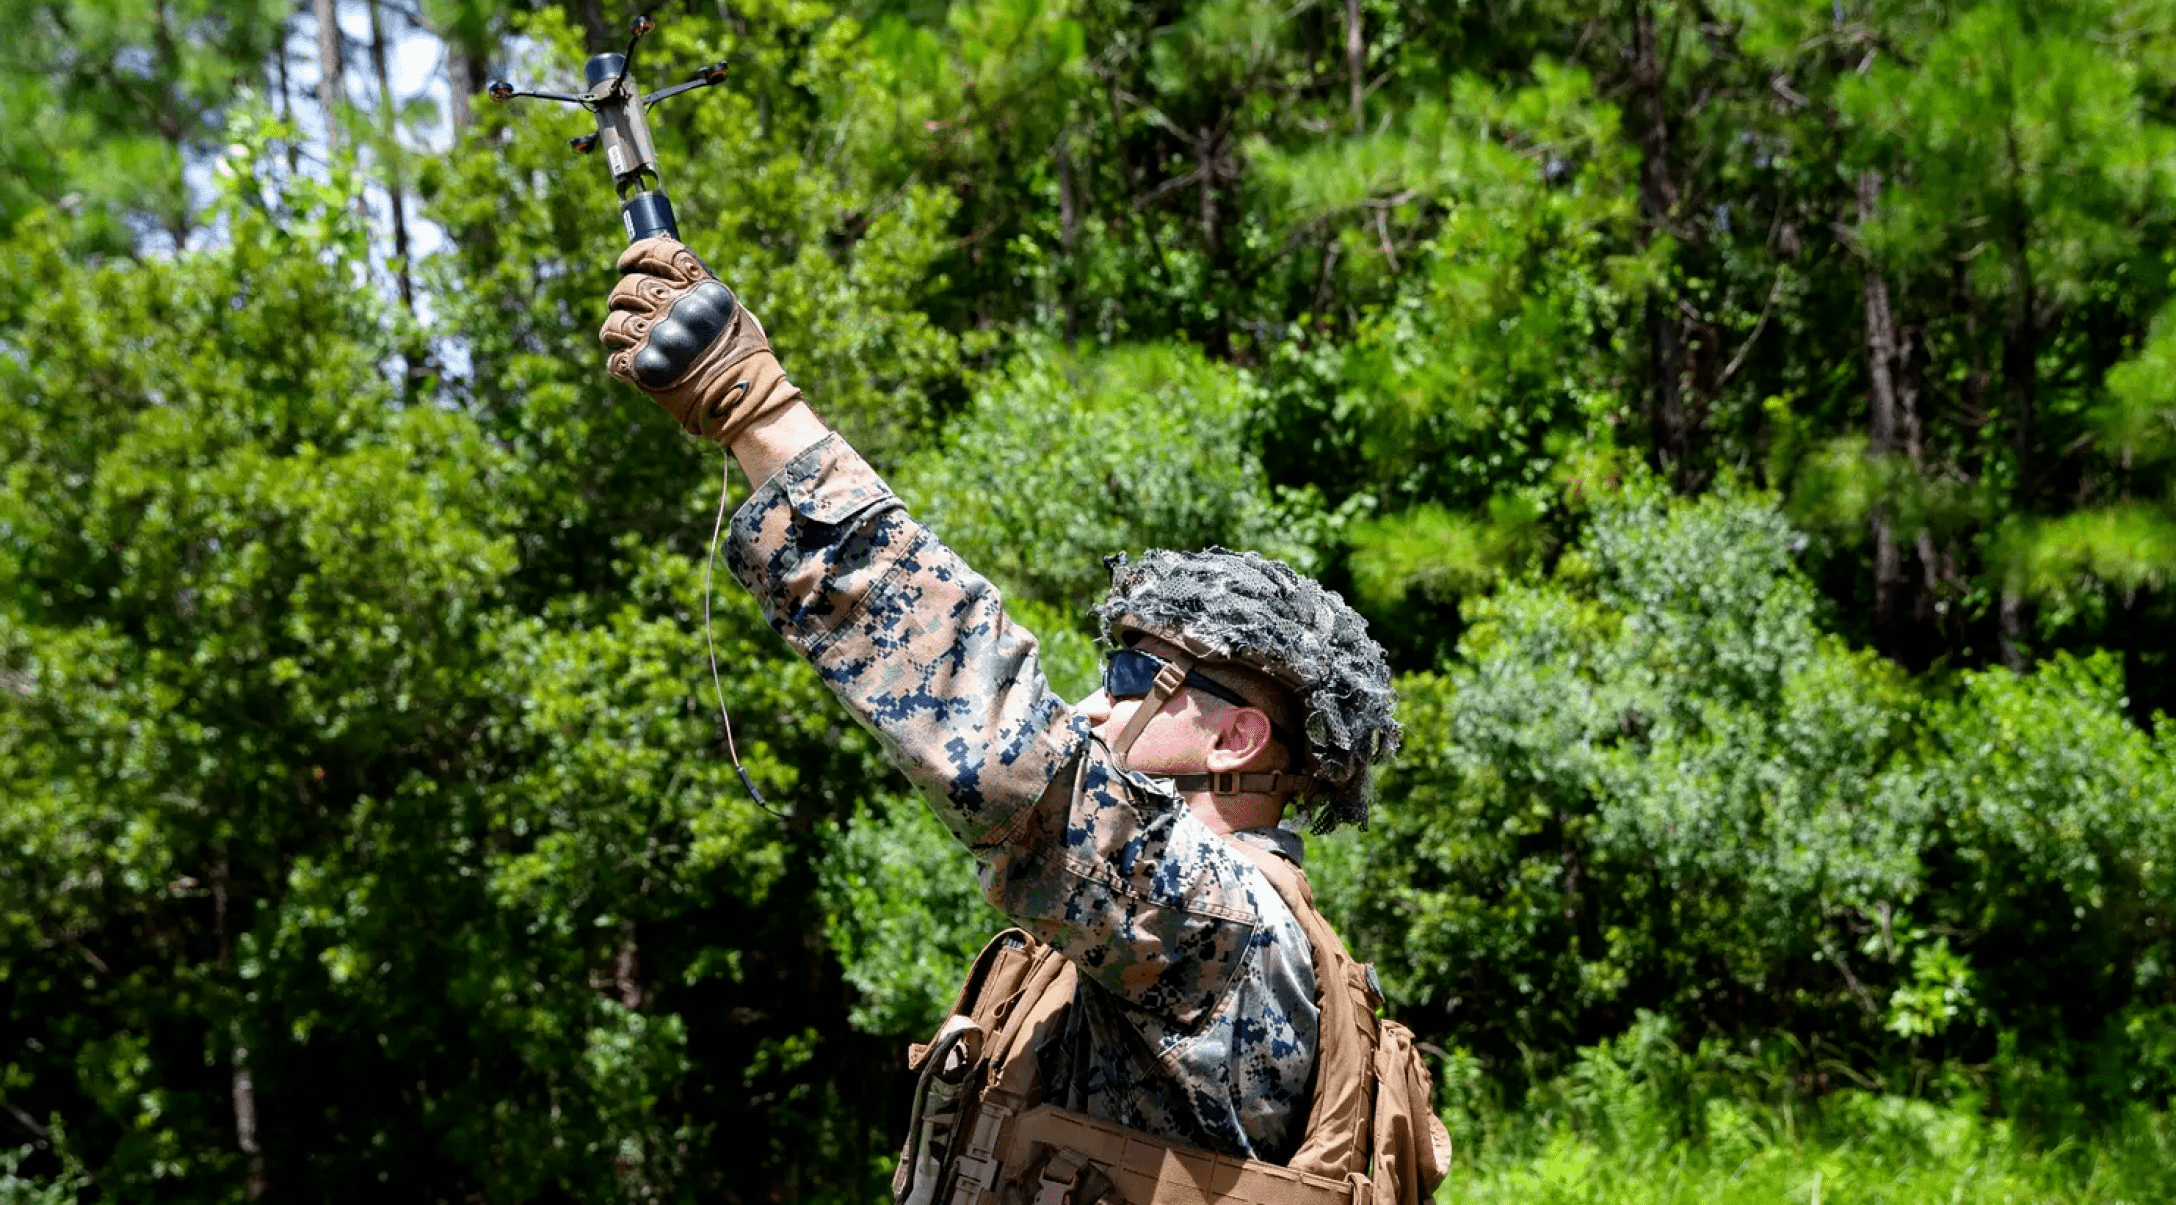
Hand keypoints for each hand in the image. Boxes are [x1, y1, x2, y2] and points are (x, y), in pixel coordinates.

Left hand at [600, 237, 803, 443]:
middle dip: (622, 293)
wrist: (745, 401)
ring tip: (624, 337)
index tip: (627, 262)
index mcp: (702, 290)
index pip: (659, 252)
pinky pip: (616, 358)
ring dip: (616, 328)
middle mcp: (679, 308)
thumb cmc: (745, 358)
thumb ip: (702, 294)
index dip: (637, 253)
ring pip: (617, 320)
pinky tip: (633, 365)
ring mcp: (659, 338)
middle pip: (632, 285)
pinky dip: (622, 363)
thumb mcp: (734, 313)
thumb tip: (674, 281)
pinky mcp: (645, 368)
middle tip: (624, 303)